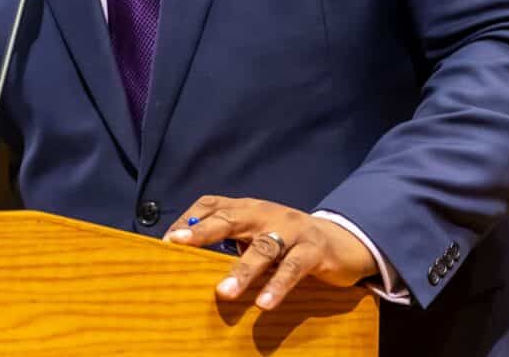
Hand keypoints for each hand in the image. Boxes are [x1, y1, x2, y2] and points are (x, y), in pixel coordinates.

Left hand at [165, 195, 377, 309]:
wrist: (342, 242)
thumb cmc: (289, 243)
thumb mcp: (257, 238)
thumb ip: (231, 244)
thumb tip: (189, 265)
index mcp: (249, 209)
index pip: (212, 204)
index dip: (188, 220)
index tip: (166, 242)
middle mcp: (267, 213)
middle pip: (231, 218)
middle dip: (203, 232)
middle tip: (178, 246)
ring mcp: (291, 229)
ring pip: (262, 247)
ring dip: (242, 270)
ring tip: (223, 292)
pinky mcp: (313, 250)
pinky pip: (293, 267)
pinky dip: (278, 285)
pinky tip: (264, 304)